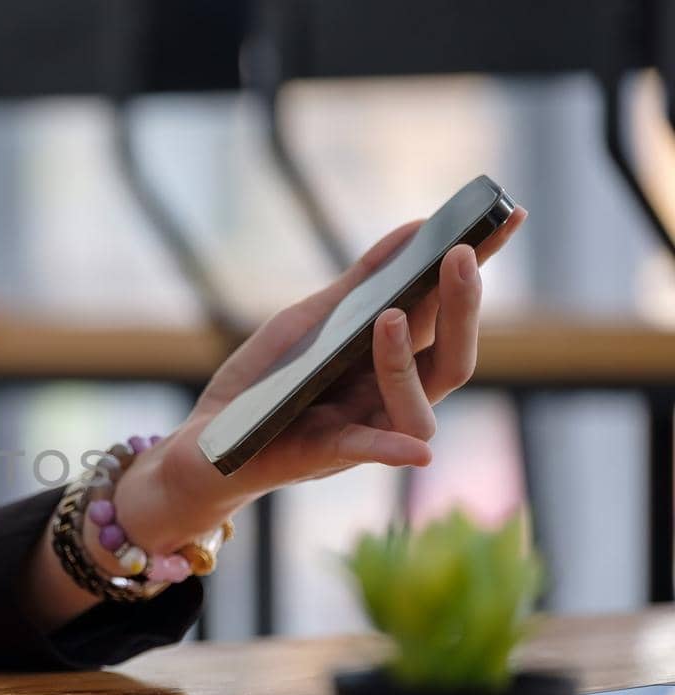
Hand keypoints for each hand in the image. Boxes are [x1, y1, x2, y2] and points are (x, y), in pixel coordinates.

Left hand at [113, 209, 525, 556]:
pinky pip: (370, 453)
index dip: (481, 266)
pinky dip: (394, 449)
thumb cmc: (263, 380)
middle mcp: (391, 394)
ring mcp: (366, 427)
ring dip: (405, 361)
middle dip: (461, 306)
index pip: (448, 311)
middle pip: (453, 358)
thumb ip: (358, 285)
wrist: (208, 440)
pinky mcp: (328, 456)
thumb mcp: (308, 322)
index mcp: (391, 356)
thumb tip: (414, 229)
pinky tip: (419, 452)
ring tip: (388, 318)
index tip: (510, 215)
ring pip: (419, 407)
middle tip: (458, 255)